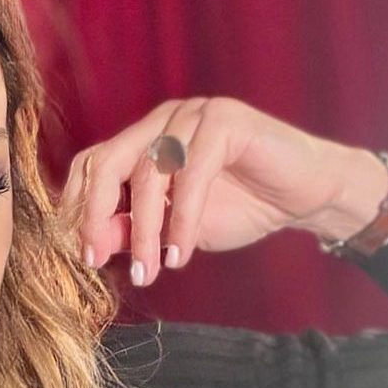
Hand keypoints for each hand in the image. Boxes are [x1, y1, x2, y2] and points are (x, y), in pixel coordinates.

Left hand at [59, 97, 387, 286]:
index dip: (78, 207)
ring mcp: (193, 115)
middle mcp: (162, 121)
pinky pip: (191, 175)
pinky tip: (181, 254)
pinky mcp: (225, 121)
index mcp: (145, 139)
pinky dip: (182, 221)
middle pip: (107, 162)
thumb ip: (133, 229)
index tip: (81, 255)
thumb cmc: (243, 207)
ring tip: (148, 272)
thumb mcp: (176, 228)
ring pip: (148, 173)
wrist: (309, 196)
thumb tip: (92, 245)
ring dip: (143, 230)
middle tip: (96, 261)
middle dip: (95, 215)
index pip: (91, 163)